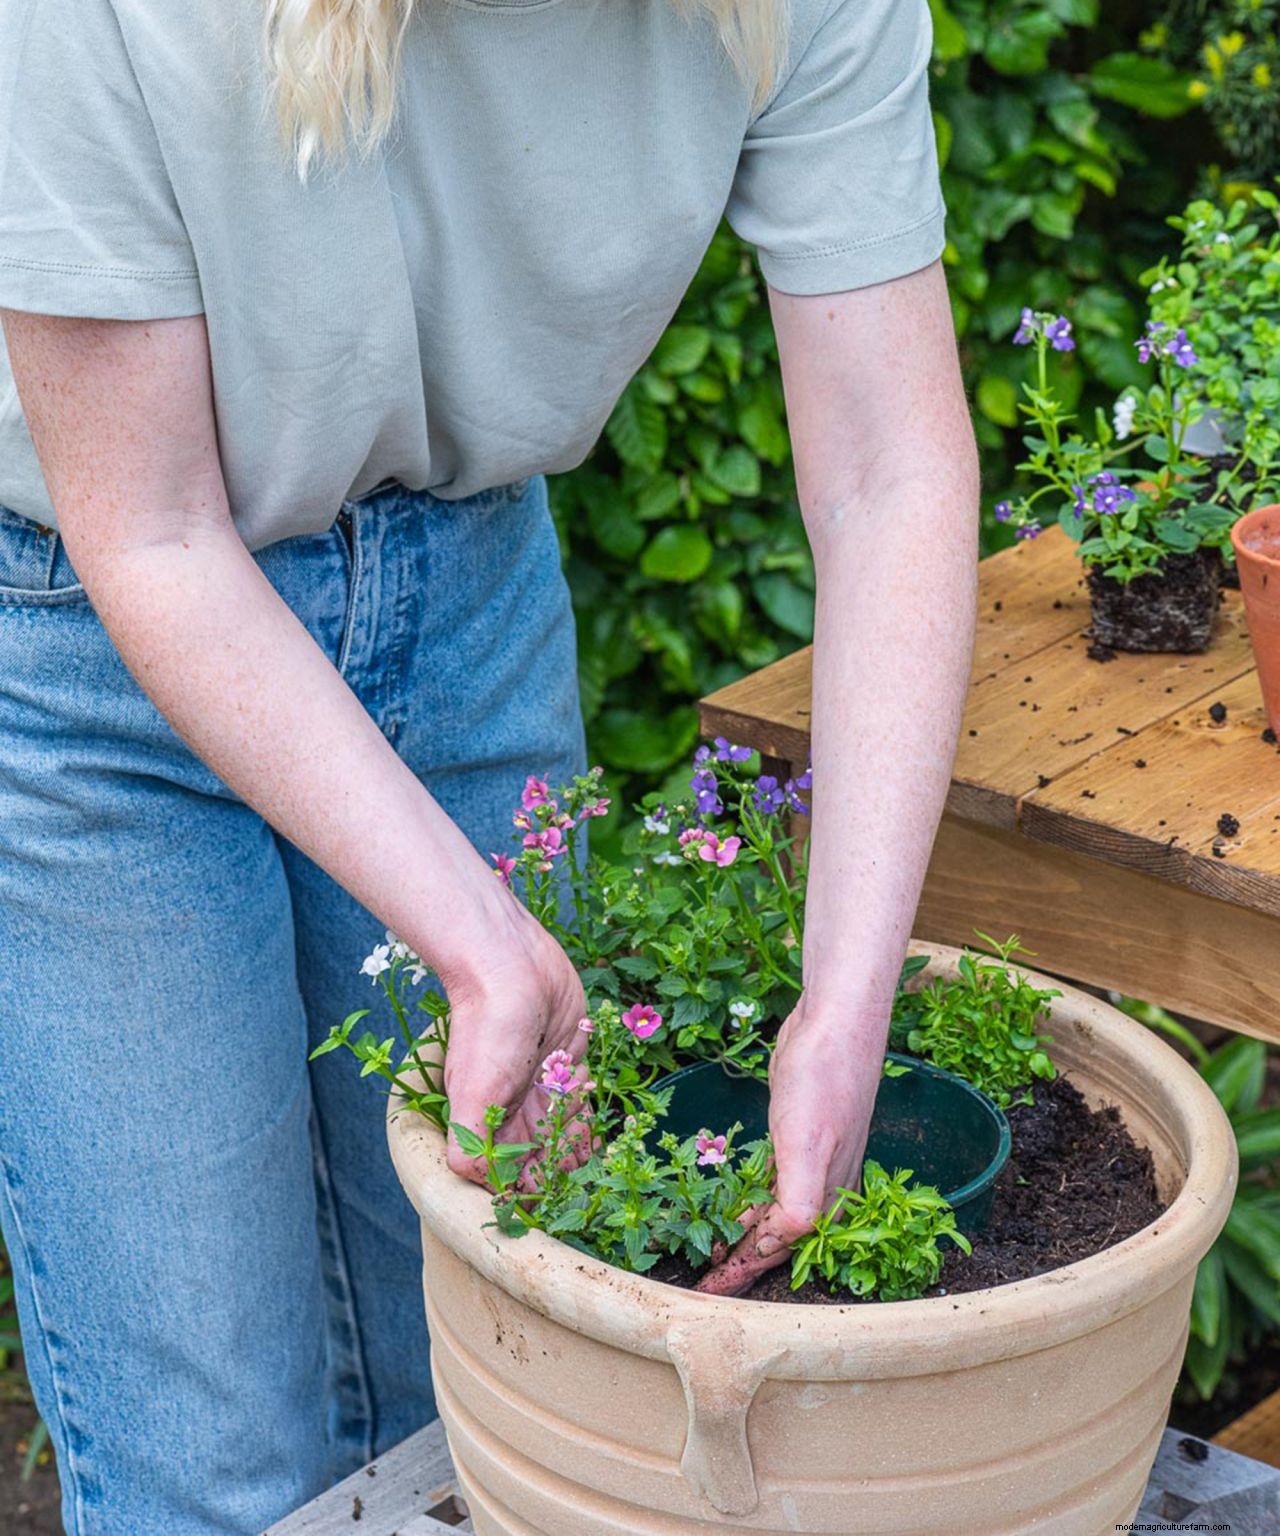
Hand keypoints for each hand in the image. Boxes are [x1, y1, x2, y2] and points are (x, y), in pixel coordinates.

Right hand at [437, 896, 588, 1183]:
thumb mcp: (473, 1091)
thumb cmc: (489, 1026)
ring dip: (579, 1156)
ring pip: (564, 1137)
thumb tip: (475, 1186)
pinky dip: (591, 1125)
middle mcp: (513, 1111)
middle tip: (586, 1193)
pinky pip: (582, 1105)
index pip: (507, 1176)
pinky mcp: (567, 1065)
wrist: (513, 965)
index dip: (529, 1196)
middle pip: (539, 1161)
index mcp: (487, 1124)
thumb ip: (470, 1143)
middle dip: (561, 1179)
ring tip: (599, 1174)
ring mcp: (541, 1089)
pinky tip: (603, 1141)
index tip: (554, 1208)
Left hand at [696, 993, 886, 1296]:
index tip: (707, 1294)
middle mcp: (821, 1184)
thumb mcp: (808, 1142)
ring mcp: (810, 1159)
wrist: (835, 1020)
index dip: (742, 1273)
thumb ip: (798, 1200)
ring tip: (707, 1249)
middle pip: (775, 1238)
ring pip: (771, 1211)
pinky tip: (732, 1202)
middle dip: (740, 1261)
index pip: (779, 1250)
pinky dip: (748, 1198)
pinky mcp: (797, 1135)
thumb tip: (777, 1247)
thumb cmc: (824, 1079)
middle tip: (699, 1282)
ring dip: (742, 1232)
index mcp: (826, 1195)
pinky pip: (768, 1181)